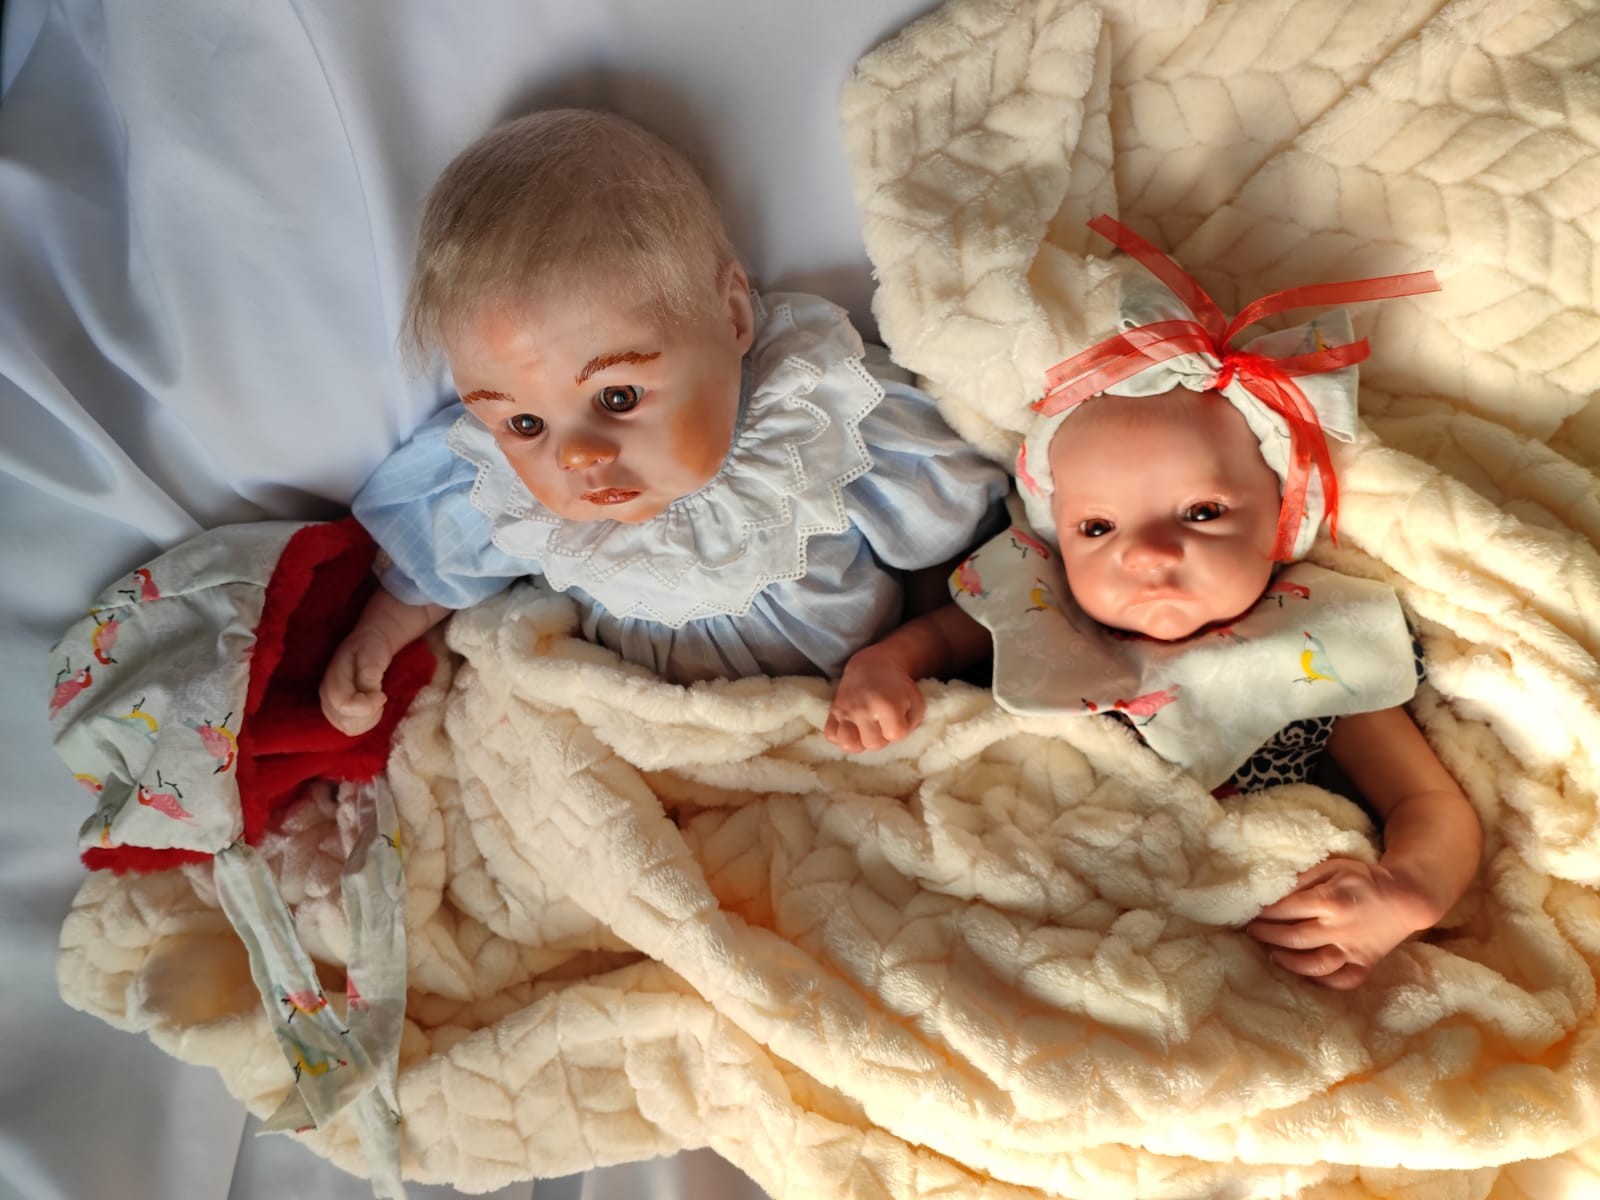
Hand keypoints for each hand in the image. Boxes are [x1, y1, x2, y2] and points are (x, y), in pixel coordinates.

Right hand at [319, 625, 394, 735]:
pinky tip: (372, 706)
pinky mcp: (338, 714)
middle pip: (346, 721)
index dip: (367, 706)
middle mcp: (326, 695)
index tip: (382, 696)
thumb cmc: (371, 647)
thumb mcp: (373, 651)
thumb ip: (370, 669)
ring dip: (369, 717)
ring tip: (375, 698)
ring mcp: (330, 707)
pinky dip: (367, 721)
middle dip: (369, 713)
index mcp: (333, 678)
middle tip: (379, 695)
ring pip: (350, 727)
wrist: (366, 646)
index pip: (344, 705)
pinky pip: (353, 728)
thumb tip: (370, 685)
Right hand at [825, 645, 925, 753]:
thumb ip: (912, 724)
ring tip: (865, 731)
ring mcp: (846, 710)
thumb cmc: (898, 687)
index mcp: (887, 704)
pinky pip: (830, 735)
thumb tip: (894, 738)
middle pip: (873, 744)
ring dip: (859, 741)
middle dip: (881, 737)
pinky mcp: (833, 710)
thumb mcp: (916, 701)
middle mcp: (863, 709)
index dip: (900, 729)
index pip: (896, 736)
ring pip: (848, 745)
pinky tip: (852, 729)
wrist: (872, 665)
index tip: (899, 718)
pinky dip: (840, 737)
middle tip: (882, 723)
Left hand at [1245, 857, 1436, 989]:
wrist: (1405, 898)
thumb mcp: (1333, 867)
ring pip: (1313, 964)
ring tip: (1271, 953)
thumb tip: (1274, 890)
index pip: (1287, 909)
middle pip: (1294, 937)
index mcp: (1330, 900)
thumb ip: (1303, 878)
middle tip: (1251, 932)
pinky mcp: (1364, 965)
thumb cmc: (1364, 879)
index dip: (1265, 912)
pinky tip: (1303, 974)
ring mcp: (1354, 950)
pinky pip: (1340, 981)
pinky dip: (1320, 982)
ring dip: (1287, 962)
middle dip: (1267, 935)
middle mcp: (1340, 928)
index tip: (1250, 912)